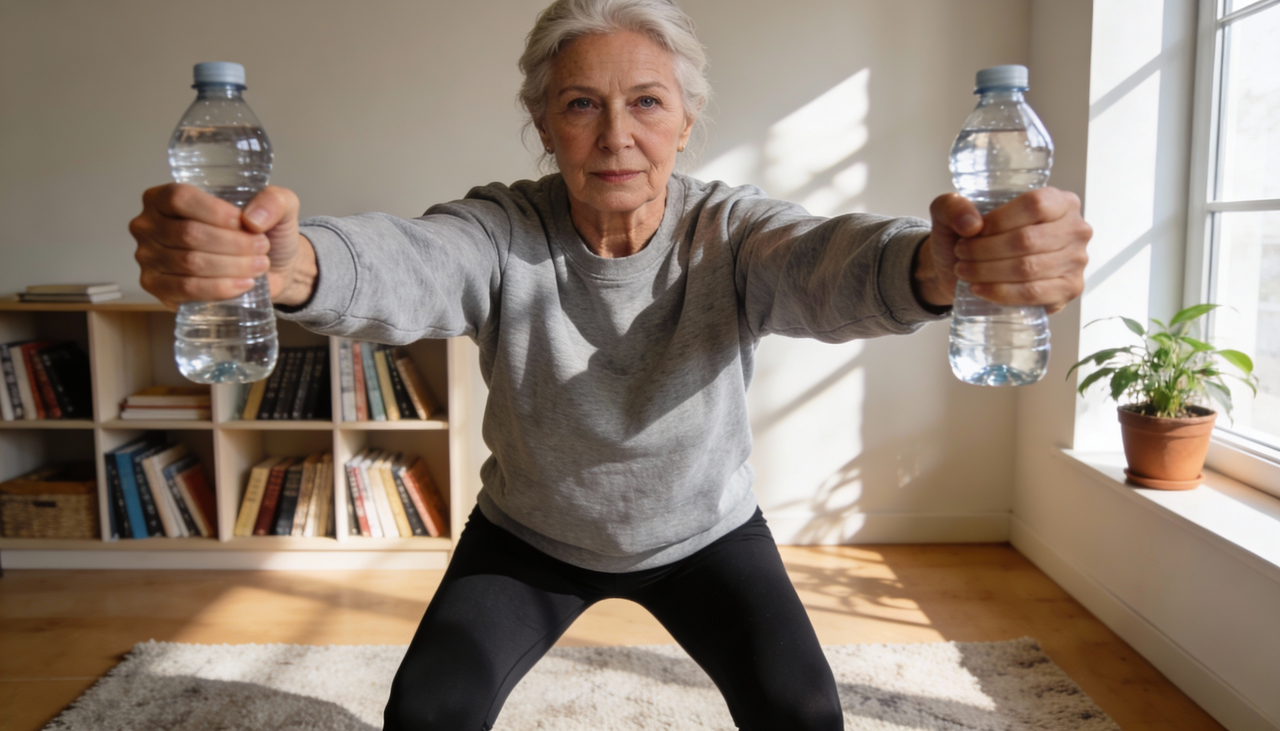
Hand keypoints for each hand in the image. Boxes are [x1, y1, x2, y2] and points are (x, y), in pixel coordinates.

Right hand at [129, 184, 315, 308]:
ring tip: (259, 265)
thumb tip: (252, 219)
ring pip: (191, 263)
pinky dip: (219, 288)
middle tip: (261, 248)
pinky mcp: (158, 288)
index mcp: (165, 197)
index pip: (181, 199)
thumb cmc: (263, 232)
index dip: (217, 213)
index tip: (247, 224)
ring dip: (232, 266)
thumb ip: (274, 200)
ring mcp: (149, 258)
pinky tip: (243, 284)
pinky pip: (186, 289)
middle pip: (189, 234)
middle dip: (233, 244)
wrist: (271, 267)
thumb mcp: (279, 205)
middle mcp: (149, 225)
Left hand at [916, 187, 1091, 314]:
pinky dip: (1001, 293)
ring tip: (964, 271)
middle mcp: (1075, 229)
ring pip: (1028, 268)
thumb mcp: (952, 213)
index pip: (1033, 205)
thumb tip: (971, 224)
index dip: (998, 221)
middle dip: (985, 250)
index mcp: (1059, 201)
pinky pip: (1033, 293)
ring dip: (988, 272)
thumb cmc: (973, 237)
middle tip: (961, 255)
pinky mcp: (1069, 289)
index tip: (970, 233)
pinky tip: (980, 289)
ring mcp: (1076, 261)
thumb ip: (952, 206)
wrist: (974, 270)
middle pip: (1027, 239)